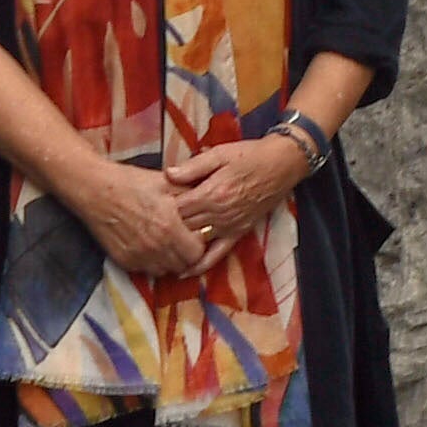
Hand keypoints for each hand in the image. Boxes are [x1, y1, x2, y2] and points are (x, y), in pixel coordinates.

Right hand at [64, 160, 209, 284]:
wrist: (95, 190)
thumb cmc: (131, 182)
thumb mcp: (165, 182)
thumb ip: (190, 194)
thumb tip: (209, 202)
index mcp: (170, 227)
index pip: (198, 252)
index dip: (199, 244)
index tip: (194, 234)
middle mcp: (156, 247)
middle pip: (184, 265)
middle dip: (187, 254)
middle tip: (182, 240)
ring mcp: (139, 256)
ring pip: (166, 271)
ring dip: (170, 261)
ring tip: (166, 243)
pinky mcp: (125, 261)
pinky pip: (146, 270)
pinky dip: (151, 262)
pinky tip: (149, 246)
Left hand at [160, 120, 317, 258]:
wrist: (281, 165)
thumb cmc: (248, 155)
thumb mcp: (219, 154)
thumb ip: (192, 167)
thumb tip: (167, 174)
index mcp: (211, 193)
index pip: (177, 207)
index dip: (160, 209)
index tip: (146, 209)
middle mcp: (219, 214)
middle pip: (183, 227)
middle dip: (164, 230)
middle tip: (146, 233)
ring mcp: (229, 226)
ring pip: (196, 242)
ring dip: (177, 248)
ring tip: (156, 255)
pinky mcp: (238, 233)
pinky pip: (218, 254)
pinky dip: (201, 265)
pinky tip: (185, 272)